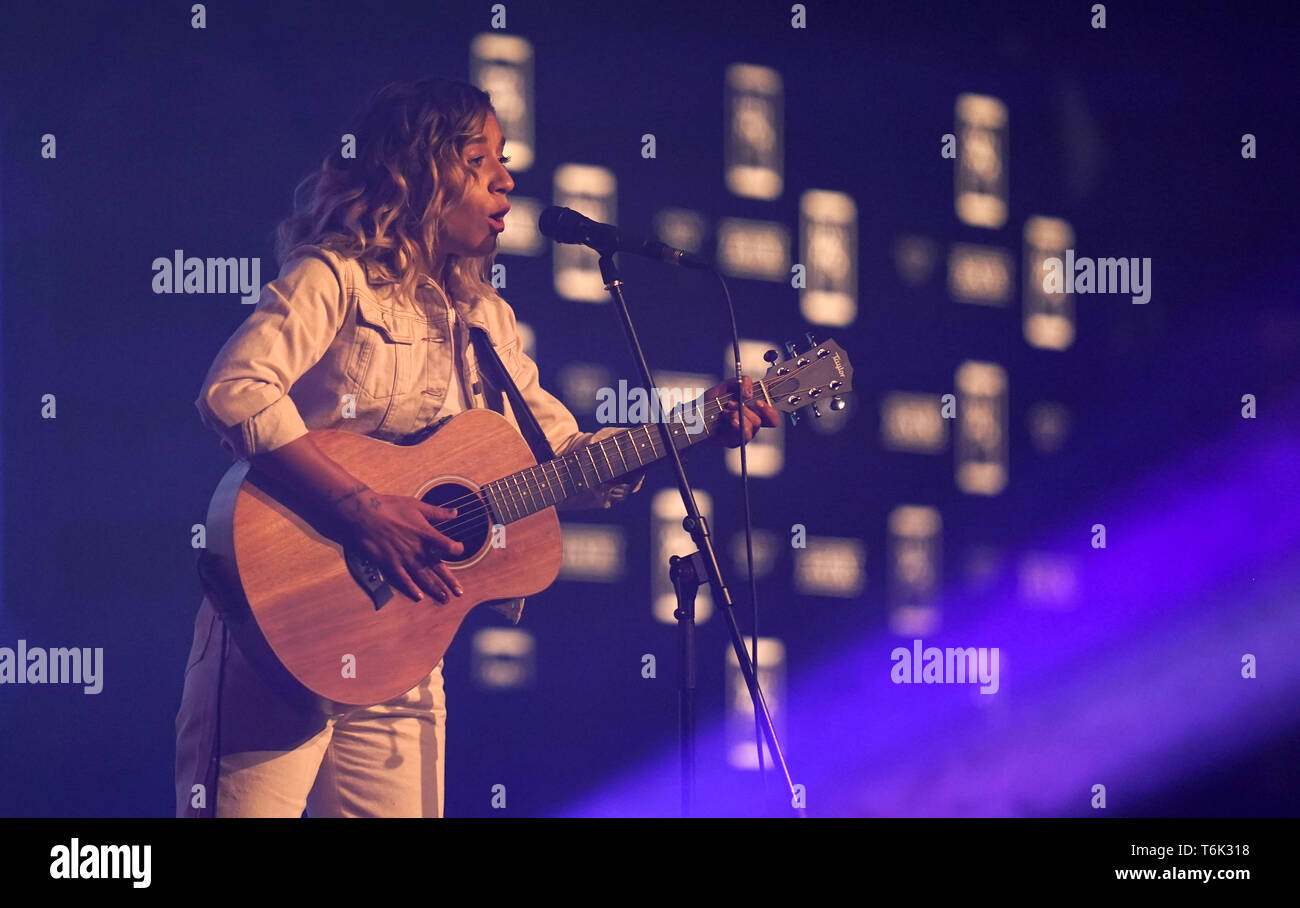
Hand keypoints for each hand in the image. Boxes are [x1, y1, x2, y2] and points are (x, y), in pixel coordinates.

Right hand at [333, 490, 464, 602]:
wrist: (364, 514)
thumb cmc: (390, 506)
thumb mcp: (417, 505)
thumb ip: (437, 512)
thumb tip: (456, 513)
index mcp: (425, 533)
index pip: (446, 546)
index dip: (456, 549)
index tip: (460, 550)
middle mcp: (417, 548)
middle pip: (437, 567)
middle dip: (449, 581)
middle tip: (459, 592)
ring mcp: (403, 558)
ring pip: (423, 576)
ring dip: (435, 588)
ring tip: (445, 598)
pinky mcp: (389, 563)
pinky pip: (403, 579)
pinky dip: (411, 588)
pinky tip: (419, 597)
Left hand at [702, 377, 778, 446]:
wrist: (695, 412)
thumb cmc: (712, 401)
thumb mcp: (727, 385)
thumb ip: (741, 382)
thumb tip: (748, 392)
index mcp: (753, 413)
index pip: (771, 418)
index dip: (770, 411)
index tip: (759, 402)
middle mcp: (749, 425)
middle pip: (760, 422)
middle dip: (746, 410)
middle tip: (731, 404)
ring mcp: (741, 435)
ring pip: (751, 428)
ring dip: (738, 416)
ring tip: (725, 411)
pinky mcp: (732, 442)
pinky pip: (741, 437)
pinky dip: (735, 425)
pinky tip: (726, 418)